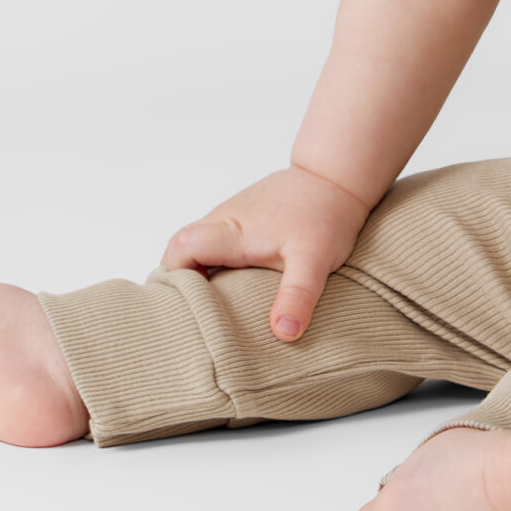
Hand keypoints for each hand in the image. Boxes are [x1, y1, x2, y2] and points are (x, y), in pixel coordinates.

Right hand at [159, 165, 371, 341]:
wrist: (336, 178)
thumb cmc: (325, 214)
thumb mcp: (316, 258)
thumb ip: (298, 295)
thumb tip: (283, 333)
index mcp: (233, 230)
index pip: (181, 249)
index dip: (174, 277)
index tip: (186, 307)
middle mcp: (225, 220)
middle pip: (179, 249)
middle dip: (179, 282)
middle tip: (194, 316)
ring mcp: (231, 218)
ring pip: (195, 246)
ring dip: (196, 274)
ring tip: (210, 311)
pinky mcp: (241, 221)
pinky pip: (212, 244)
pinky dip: (212, 266)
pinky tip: (229, 291)